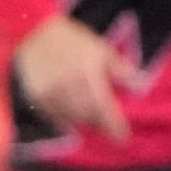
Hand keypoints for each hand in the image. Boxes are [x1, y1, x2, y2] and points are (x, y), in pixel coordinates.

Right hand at [12, 12, 130, 143]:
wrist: (32, 31)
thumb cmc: (71, 39)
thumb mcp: (99, 47)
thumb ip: (119, 67)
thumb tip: (139, 84)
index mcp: (89, 73)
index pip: (104, 108)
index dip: (114, 126)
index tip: (122, 138)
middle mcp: (70, 87)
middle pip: (88, 117)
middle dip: (99, 123)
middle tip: (105, 125)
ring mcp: (51, 93)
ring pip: (71, 118)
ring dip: (83, 121)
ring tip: (88, 117)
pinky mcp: (37, 96)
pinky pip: (54, 115)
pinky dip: (65, 118)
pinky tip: (70, 113)